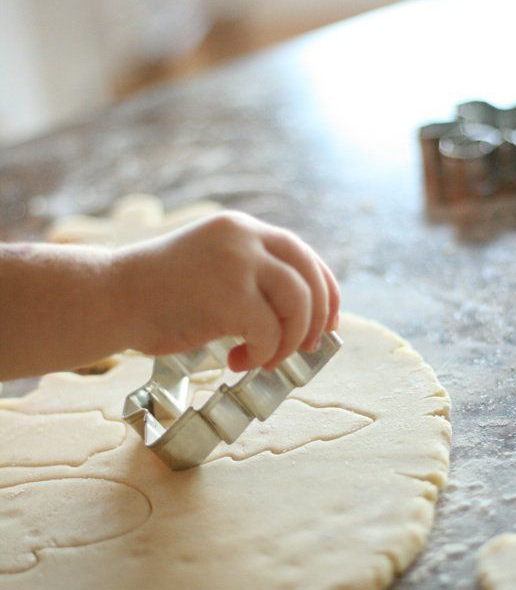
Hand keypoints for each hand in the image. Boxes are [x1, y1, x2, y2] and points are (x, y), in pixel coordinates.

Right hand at [116, 211, 339, 371]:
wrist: (112, 296)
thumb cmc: (158, 293)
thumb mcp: (212, 266)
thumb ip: (250, 275)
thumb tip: (298, 313)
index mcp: (242, 228)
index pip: (304, 255)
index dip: (326, 290)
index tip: (329, 321)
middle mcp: (245, 237)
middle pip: (309, 278)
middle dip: (316, 319)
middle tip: (305, 349)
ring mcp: (238, 263)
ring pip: (298, 305)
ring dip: (289, 341)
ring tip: (265, 359)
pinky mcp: (229, 295)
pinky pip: (270, 332)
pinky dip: (263, 354)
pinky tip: (236, 360)